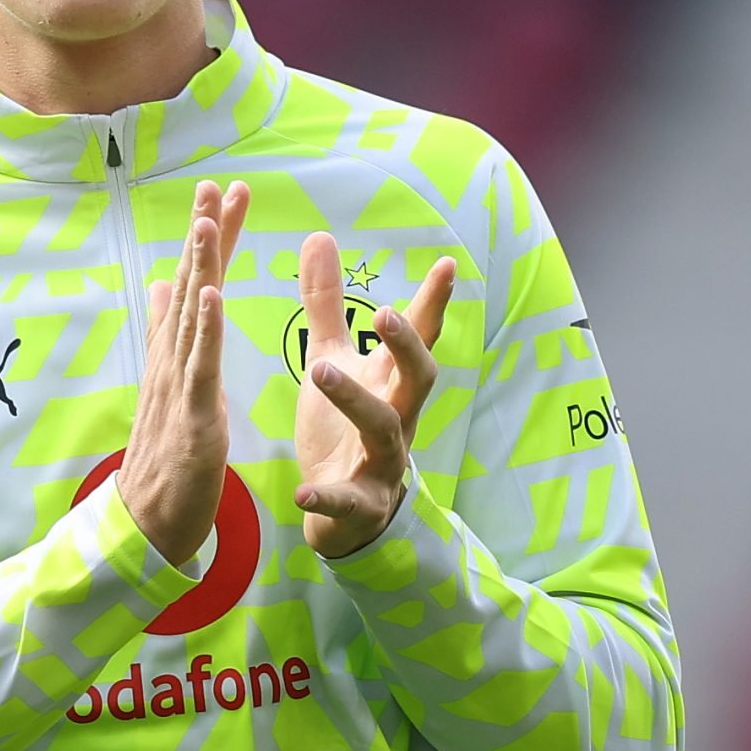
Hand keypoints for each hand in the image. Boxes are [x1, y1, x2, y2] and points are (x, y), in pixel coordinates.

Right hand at [118, 178, 249, 566]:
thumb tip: (166, 286)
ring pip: (193, 319)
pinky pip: (201, 367)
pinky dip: (207, 329)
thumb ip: (171, 337)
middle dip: (205, 236)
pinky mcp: (193, 419)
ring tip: (207, 221)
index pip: (196, 285)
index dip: (210, 239)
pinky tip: (211, 294)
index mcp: (177, 356)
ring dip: (201, 267)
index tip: (221, 193)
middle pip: (192, 288)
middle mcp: (174, 363)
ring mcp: (180, 389)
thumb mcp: (173, 389)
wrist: (145, 524)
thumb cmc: (164, 460)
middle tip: (214, 184)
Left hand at [293, 234, 455, 557]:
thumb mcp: (333, 359)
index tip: (447, 265)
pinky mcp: (359, 503)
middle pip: (420, 378)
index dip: (434, 303)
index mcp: (390, 381)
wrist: (349, 515)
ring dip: (355, 400)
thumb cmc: (344, 427)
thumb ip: (326, 304)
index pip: (418, 337)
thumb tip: (320, 236)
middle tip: (387, 314)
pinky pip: (347, 500)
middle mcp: (397, 417)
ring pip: (382, 429)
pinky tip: (303, 491)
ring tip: (319, 371)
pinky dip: (327, 496)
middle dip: (408, 347)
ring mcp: (382, 462)